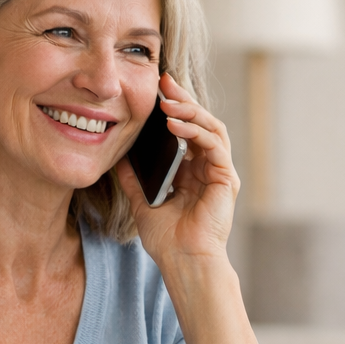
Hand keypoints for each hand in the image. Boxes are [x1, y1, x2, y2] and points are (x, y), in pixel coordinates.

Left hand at [116, 73, 237, 266]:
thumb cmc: (167, 239)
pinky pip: (214, 146)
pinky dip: (196, 132)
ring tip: (169, 103)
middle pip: (201, 122)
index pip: (187, 129)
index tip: (156, 89)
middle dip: (184, 100)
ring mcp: (220, 173)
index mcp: (192, 171)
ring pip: (211, 128)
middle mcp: (209, 168)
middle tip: (165, 82)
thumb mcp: (141, 202)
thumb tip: (118, 157)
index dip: (174, 108)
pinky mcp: (226, 180)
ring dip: (191, 112)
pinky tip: (175, 126)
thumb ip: (134, 179)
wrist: (182, 261)